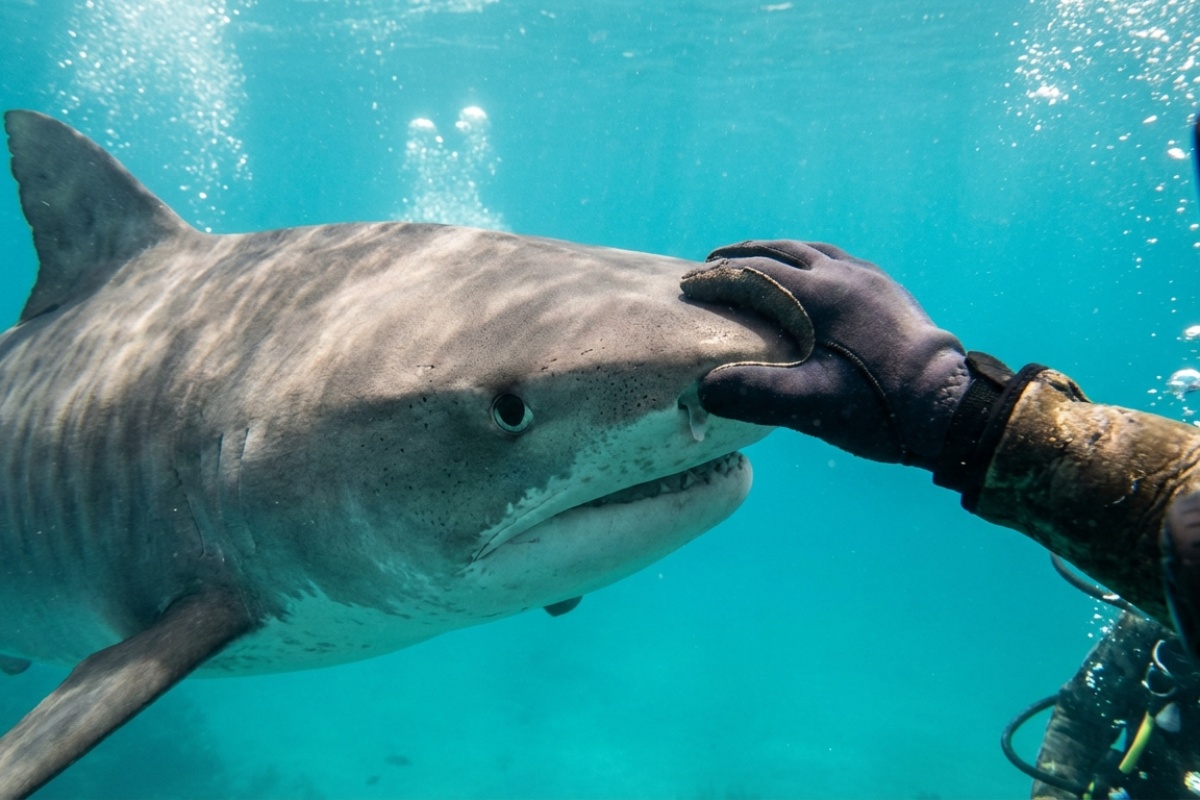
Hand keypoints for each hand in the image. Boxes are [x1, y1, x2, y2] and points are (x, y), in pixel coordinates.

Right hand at [681, 240, 968, 467]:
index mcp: (823, 295)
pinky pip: (842, 262)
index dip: (718, 278)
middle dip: (744, 254)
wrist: (951, 409)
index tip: (689, 284)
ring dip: (780, 253)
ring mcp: (873, 279)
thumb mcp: (811, 406)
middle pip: (784, 250)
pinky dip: (813, 262)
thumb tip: (703, 387)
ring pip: (816, 251)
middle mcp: (847, 275)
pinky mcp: (891, 292)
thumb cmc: (881, 409)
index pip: (756, 274)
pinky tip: (812, 278)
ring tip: (758, 262)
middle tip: (712, 262)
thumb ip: (755, 393)